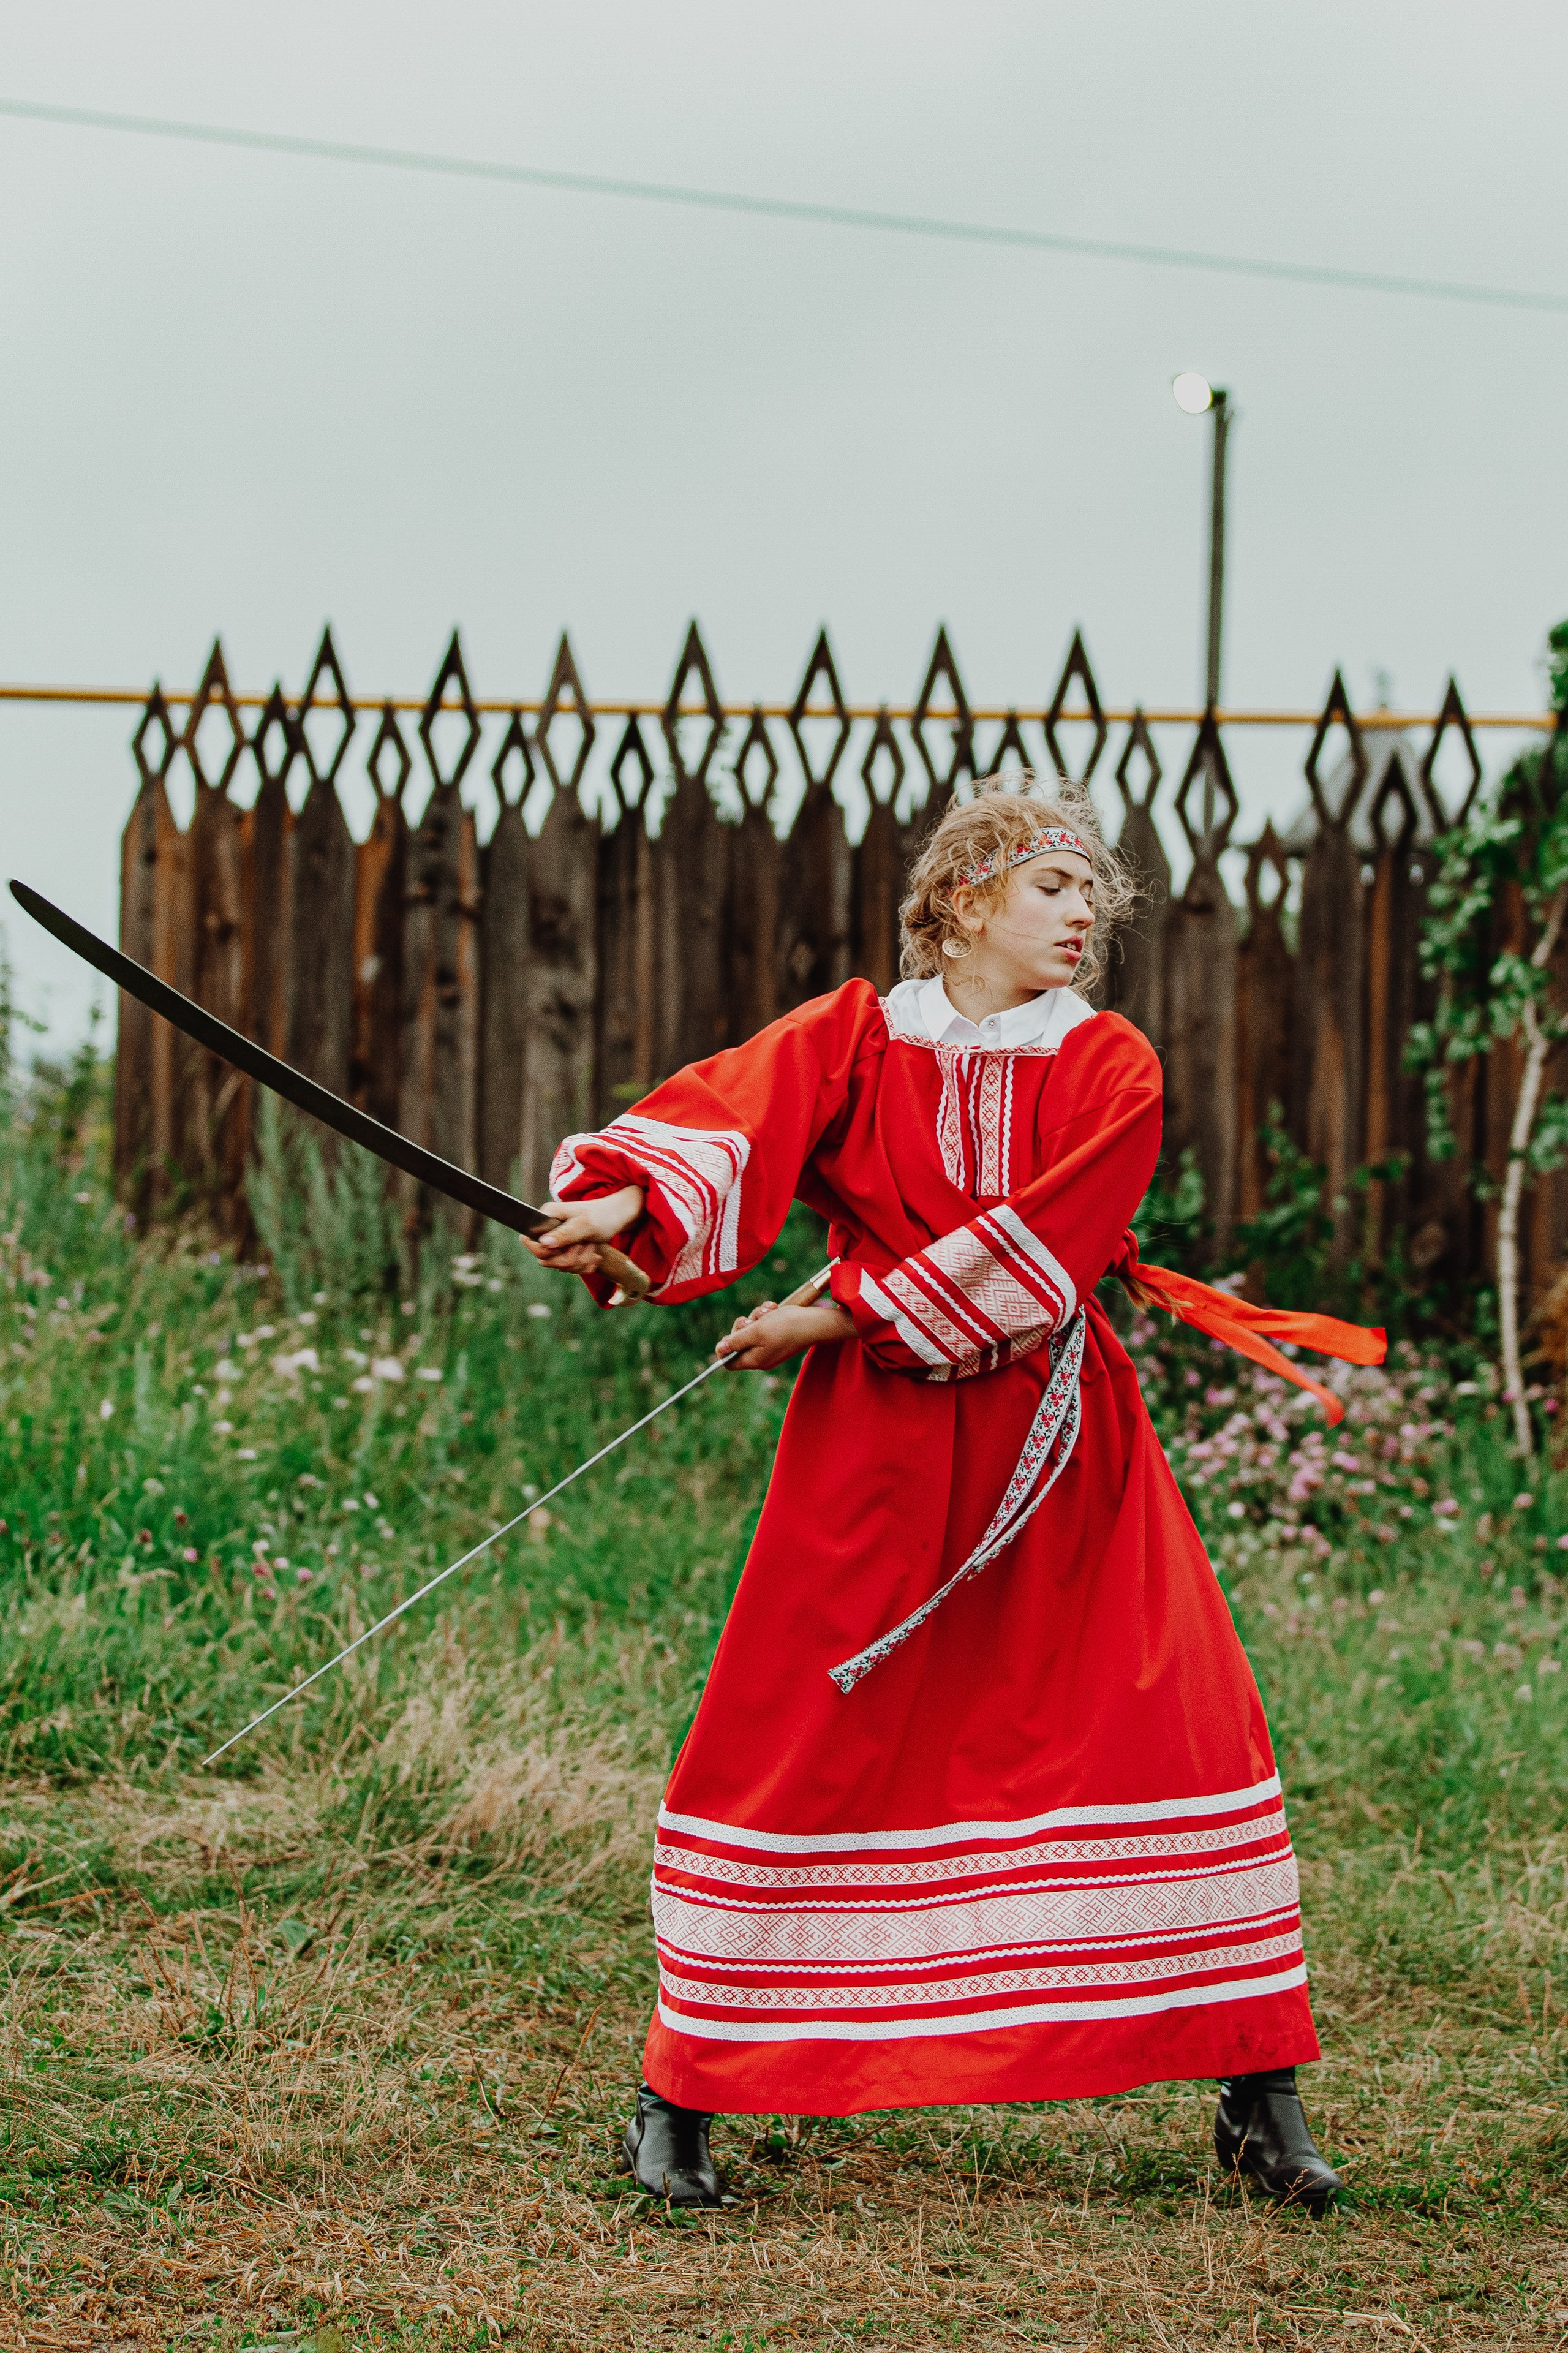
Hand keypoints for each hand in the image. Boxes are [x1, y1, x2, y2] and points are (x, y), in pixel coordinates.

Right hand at [522, 1184, 644, 1274]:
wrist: (618, 1217)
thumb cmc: (602, 1216)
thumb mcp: (585, 1224)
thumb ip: (564, 1234)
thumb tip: (543, 1243)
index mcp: (547, 1216)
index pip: (530, 1242)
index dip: (547, 1251)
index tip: (568, 1246)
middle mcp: (548, 1229)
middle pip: (545, 1259)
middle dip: (569, 1258)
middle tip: (585, 1245)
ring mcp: (557, 1241)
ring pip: (558, 1266)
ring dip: (580, 1261)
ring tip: (592, 1247)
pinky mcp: (566, 1250)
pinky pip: (568, 1268)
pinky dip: (583, 1265)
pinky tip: (594, 1256)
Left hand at [716, 1295, 856, 1371]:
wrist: (815, 1322)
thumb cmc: (786, 1326)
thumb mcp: (756, 1331)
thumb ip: (737, 1341)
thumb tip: (720, 1349)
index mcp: (755, 1360)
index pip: (729, 1362)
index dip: (725, 1349)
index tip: (730, 1335)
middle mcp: (761, 1357)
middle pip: (739, 1343)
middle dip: (743, 1327)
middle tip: (751, 1320)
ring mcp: (770, 1347)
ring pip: (751, 1331)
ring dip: (756, 1317)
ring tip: (769, 1311)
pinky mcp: (778, 1337)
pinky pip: (764, 1326)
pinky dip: (766, 1316)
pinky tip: (774, 1308)